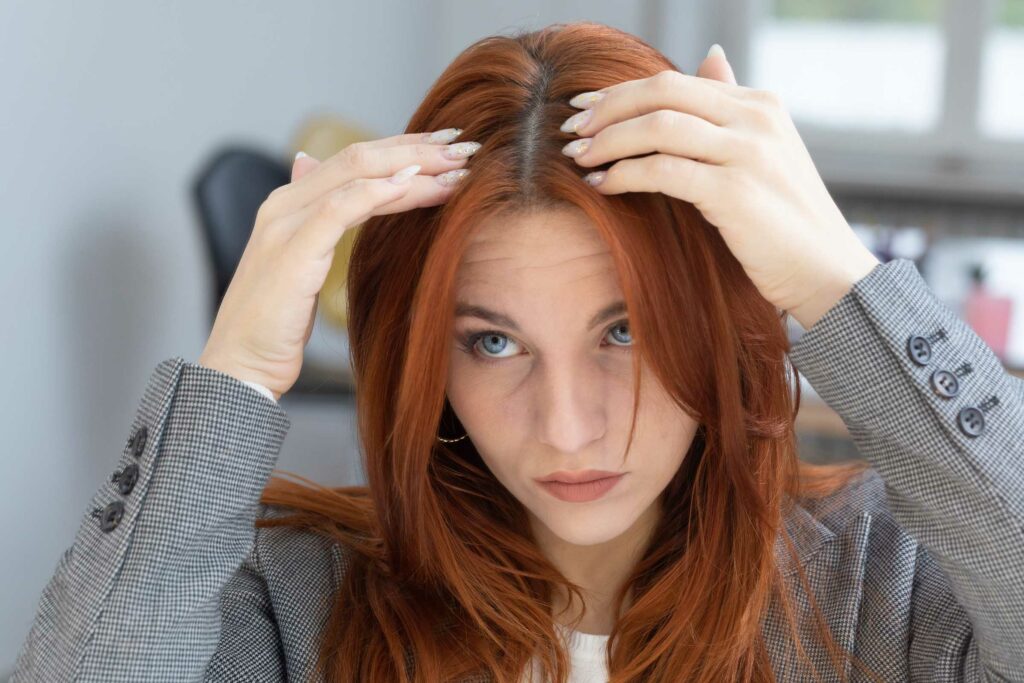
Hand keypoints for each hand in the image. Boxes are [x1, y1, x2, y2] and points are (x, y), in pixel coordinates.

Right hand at [198, 130, 476, 399]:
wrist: (239, 366)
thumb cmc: (275, 326)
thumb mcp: (300, 266)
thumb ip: (312, 219)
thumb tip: (309, 167)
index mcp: (288, 204)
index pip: (355, 160)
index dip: (404, 148)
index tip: (450, 148)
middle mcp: (284, 204)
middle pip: (360, 157)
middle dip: (418, 150)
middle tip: (465, 148)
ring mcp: (285, 224)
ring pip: (357, 175)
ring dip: (413, 167)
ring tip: (457, 168)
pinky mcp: (292, 251)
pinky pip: (343, 208)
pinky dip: (382, 193)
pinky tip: (417, 187)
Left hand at [558, 45, 879, 329]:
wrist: (829, 272)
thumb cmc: (788, 222)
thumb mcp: (767, 151)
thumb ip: (733, 105)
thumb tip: (710, 56)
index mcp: (761, 103)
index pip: (676, 82)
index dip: (622, 91)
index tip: (584, 105)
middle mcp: (756, 118)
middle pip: (662, 94)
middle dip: (607, 108)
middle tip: (571, 127)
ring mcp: (748, 152)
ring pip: (657, 127)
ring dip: (608, 140)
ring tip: (578, 156)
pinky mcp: (735, 191)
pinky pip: (662, 171)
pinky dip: (623, 175)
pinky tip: (600, 186)